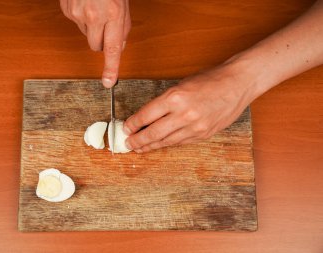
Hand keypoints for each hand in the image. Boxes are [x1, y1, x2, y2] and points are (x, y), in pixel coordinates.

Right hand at [60, 0, 130, 87]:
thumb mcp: (123, 6)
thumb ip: (122, 28)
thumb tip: (117, 48)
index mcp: (113, 15)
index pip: (112, 50)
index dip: (111, 68)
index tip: (108, 82)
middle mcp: (94, 16)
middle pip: (96, 47)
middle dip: (101, 42)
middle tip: (105, 26)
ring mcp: (77, 14)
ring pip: (86, 35)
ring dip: (92, 28)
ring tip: (95, 8)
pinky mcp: (67, 10)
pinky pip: (76, 23)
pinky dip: (81, 18)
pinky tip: (85, 4)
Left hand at [123, 63, 258, 152]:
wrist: (238, 84)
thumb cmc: (210, 80)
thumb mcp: (182, 85)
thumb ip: (166, 102)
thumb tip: (148, 116)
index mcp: (175, 97)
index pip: (146, 115)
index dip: (133, 124)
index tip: (126, 128)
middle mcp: (184, 114)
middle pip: (153, 133)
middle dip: (138, 141)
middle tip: (128, 144)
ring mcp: (195, 127)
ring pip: (166, 141)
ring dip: (151, 146)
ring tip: (140, 148)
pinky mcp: (204, 134)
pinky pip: (181, 142)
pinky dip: (168, 144)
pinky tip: (160, 145)